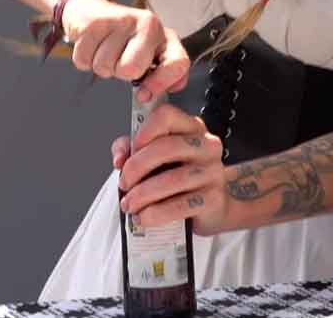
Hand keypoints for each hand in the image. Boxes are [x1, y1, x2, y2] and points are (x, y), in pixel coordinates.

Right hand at [62, 0, 188, 99]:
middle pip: (131, 69)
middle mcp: (147, 25)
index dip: (161, 83)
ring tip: (106, 50)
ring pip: (104, 66)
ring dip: (101, 65)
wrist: (94, 11)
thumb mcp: (151, 54)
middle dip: (121, 73)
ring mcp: (120, 21)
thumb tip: (159, 92)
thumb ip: (162, 75)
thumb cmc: (126, 38)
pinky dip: (85, 60)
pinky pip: (84, 60)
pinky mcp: (94, 23)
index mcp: (165, 37)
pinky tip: (94, 46)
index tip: (144, 94)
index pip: (176, 64)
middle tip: (120, 61)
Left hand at [112, 104, 228, 235]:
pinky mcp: (213, 198)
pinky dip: (155, 213)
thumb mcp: (155, 158)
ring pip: (171, 179)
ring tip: (130, 204)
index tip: (132, 149)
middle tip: (124, 184)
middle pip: (166, 147)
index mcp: (191, 128)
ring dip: (142, 195)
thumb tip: (119, 159)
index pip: (166, 115)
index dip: (144, 131)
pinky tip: (144, 217)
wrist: (211, 208)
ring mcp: (213, 171)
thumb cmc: (179, 177)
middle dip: (136, 168)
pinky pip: (179, 205)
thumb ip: (131, 150)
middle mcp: (206, 145)